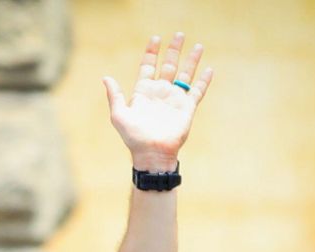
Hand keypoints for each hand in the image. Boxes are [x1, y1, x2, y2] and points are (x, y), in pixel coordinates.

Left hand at [103, 33, 213, 171]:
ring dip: (191, 60)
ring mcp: (175, 99)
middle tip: (179, 35)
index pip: (149, 66)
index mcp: (144, 91)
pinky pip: (197, 91)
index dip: (152, 52)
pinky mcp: (187, 108)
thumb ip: (115, 96)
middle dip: (173, 50)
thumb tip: (106, 78)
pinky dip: (203, 80)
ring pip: (185, 74)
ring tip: (197, 45)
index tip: (156, 38)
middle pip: (168, 65)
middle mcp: (160, 92)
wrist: (152, 153)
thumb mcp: (119, 115)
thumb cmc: (133, 137)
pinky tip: (208, 69)